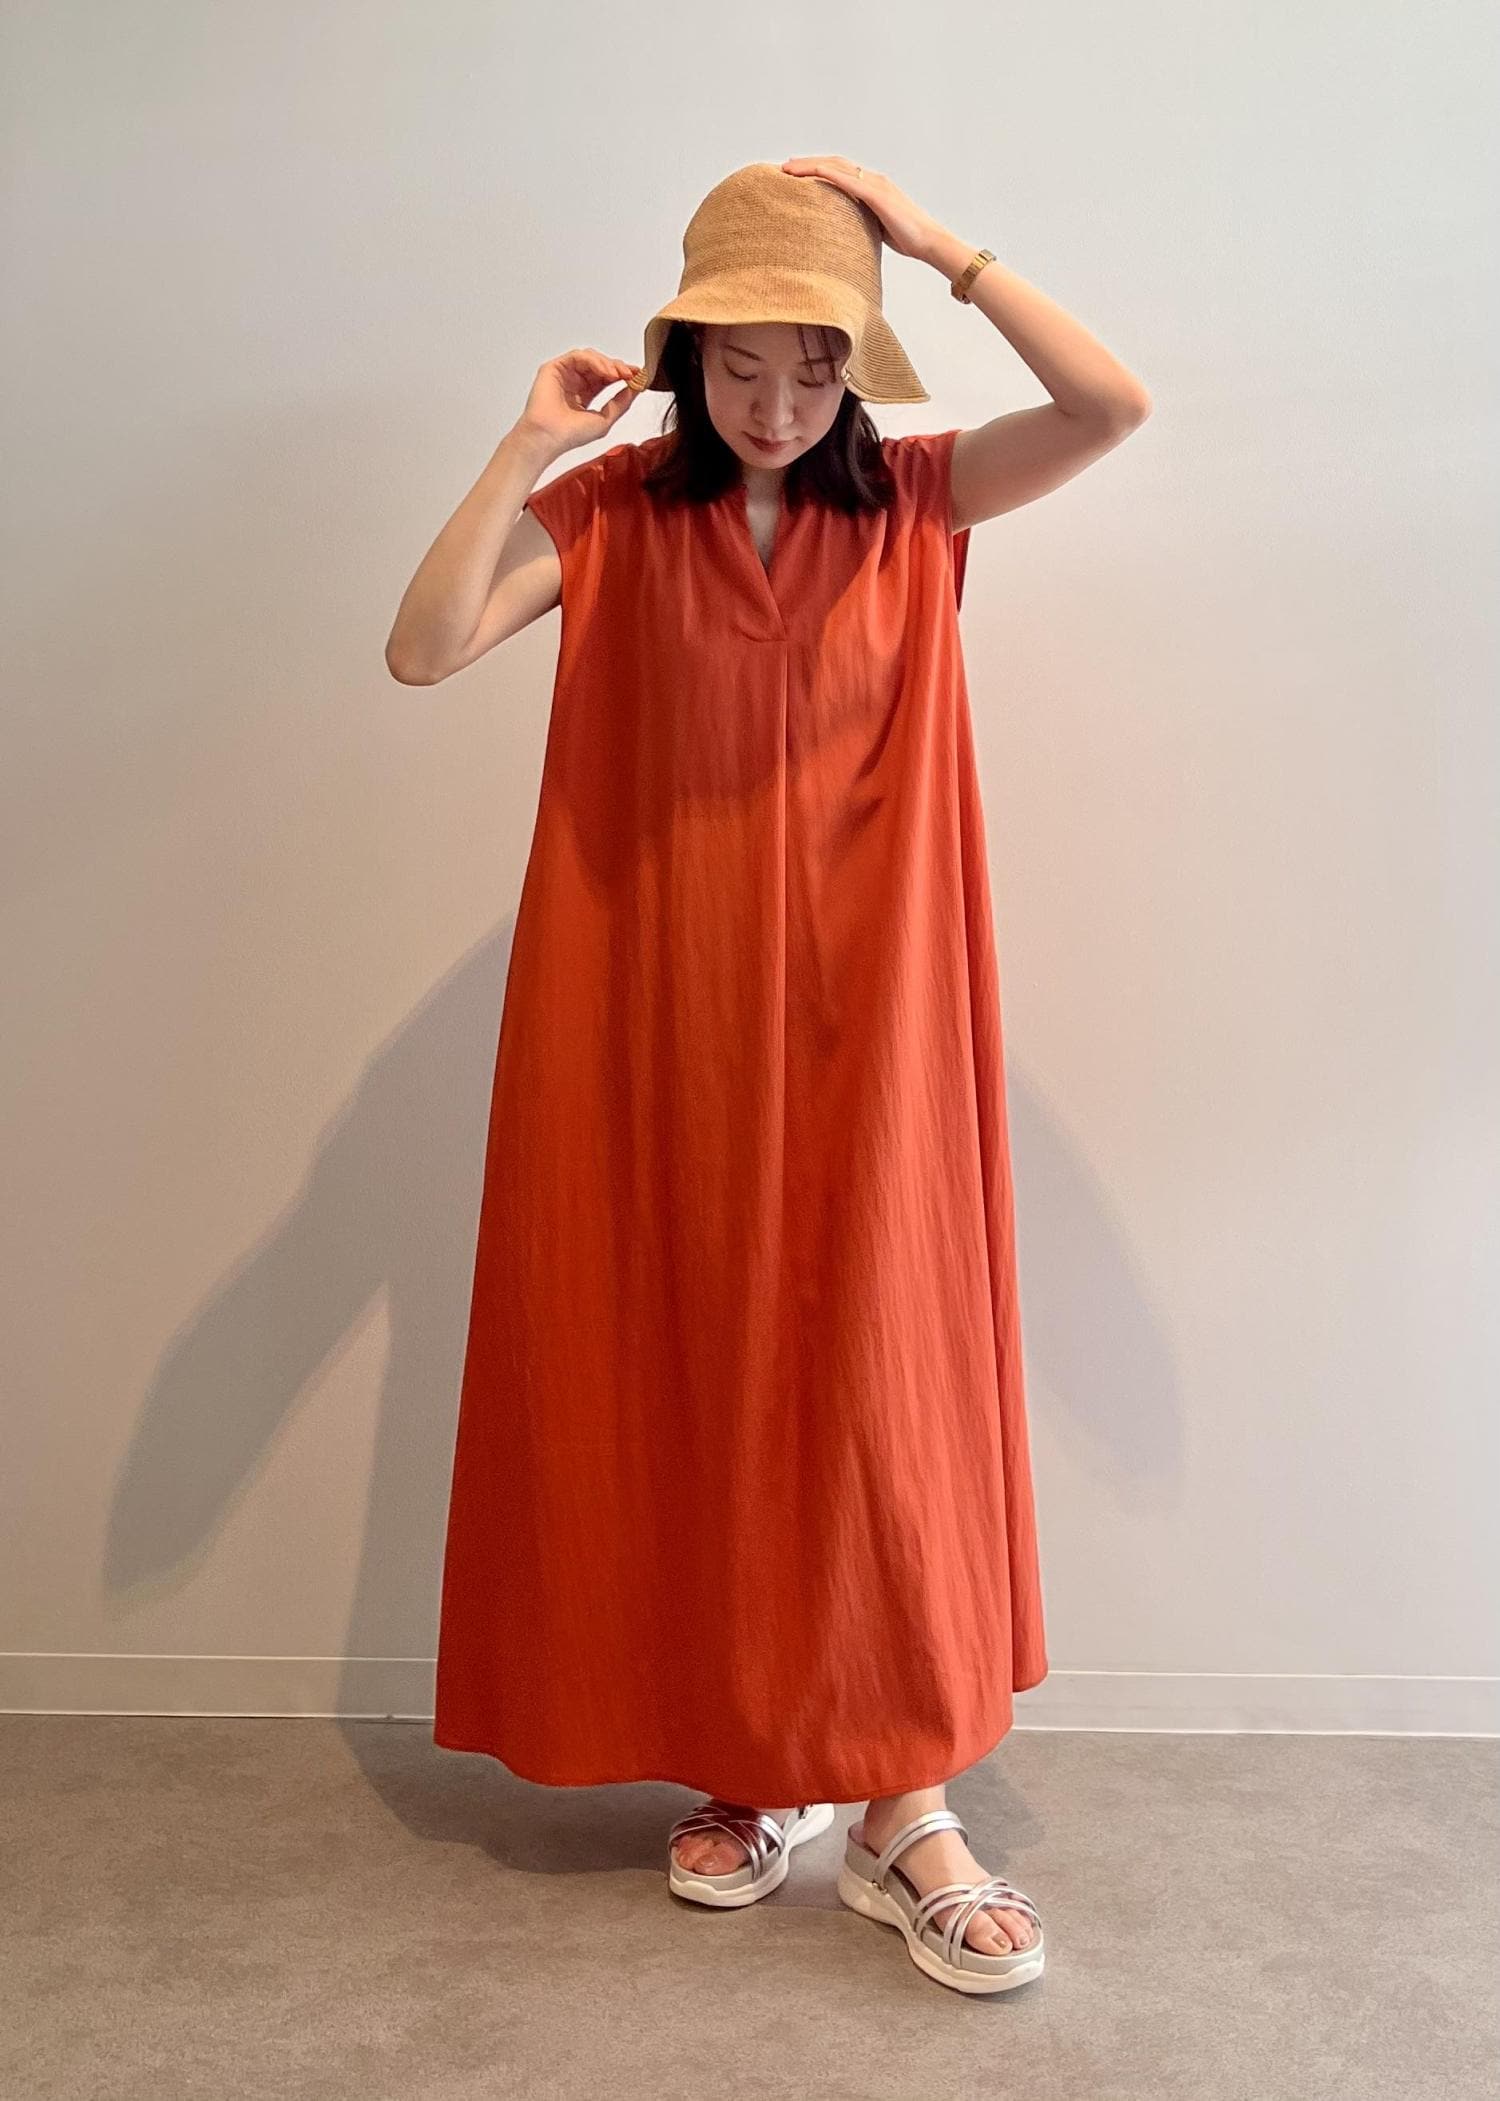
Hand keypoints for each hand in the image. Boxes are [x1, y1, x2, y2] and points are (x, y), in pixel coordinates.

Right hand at [517, 347, 642, 454]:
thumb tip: (636, 388)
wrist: (549, 437)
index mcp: (585, 394)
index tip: (638, 376)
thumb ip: (621, 403)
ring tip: (618, 375)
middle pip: (600, 365)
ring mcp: (564, 374)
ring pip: (590, 358)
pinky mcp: (554, 368)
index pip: (606, 378)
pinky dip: (594, 361)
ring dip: (608, 364)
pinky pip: (578, 356)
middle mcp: (574, 382)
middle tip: (631, 374)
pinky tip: (605, 372)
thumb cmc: (571, 434)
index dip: (623, 375)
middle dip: (618, 368)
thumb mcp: (605, 419)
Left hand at [779, 156, 944, 263]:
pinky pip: (849, 180)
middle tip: (784, 167)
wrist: (928, 241)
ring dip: (811, 165)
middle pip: (834, 163)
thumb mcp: (876, 227)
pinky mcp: (878, 194)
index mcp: (871, 186)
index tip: (795, 174)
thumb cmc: (906, 238)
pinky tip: (814, 173)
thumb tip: (843, 233)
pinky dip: (830, 174)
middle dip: (807, 163)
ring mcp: (875, 184)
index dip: (816, 169)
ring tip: (788, 169)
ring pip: (837, 167)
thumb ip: (860, 221)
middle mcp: (872, 179)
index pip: (839, 171)